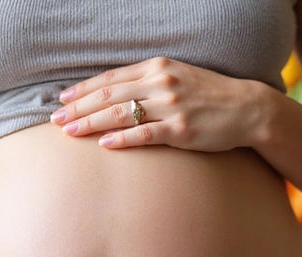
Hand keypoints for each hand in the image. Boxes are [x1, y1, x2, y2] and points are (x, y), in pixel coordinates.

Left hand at [50, 57, 270, 151]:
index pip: (111, 78)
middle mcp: (161, 83)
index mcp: (157, 67)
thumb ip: (147, 81)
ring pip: (121, 114)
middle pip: (109, 96)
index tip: (62, 99)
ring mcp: (170, 106)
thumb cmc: (208, 95)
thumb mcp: (177, 77)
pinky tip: (103, 143)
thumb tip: (114, 93)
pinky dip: (121, 138)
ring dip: (91, 123)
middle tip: (54, 119)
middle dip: (78, 108)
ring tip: (69, 131)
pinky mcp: (181, 130)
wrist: (246, 109)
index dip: (83, 89)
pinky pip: (144, 134)